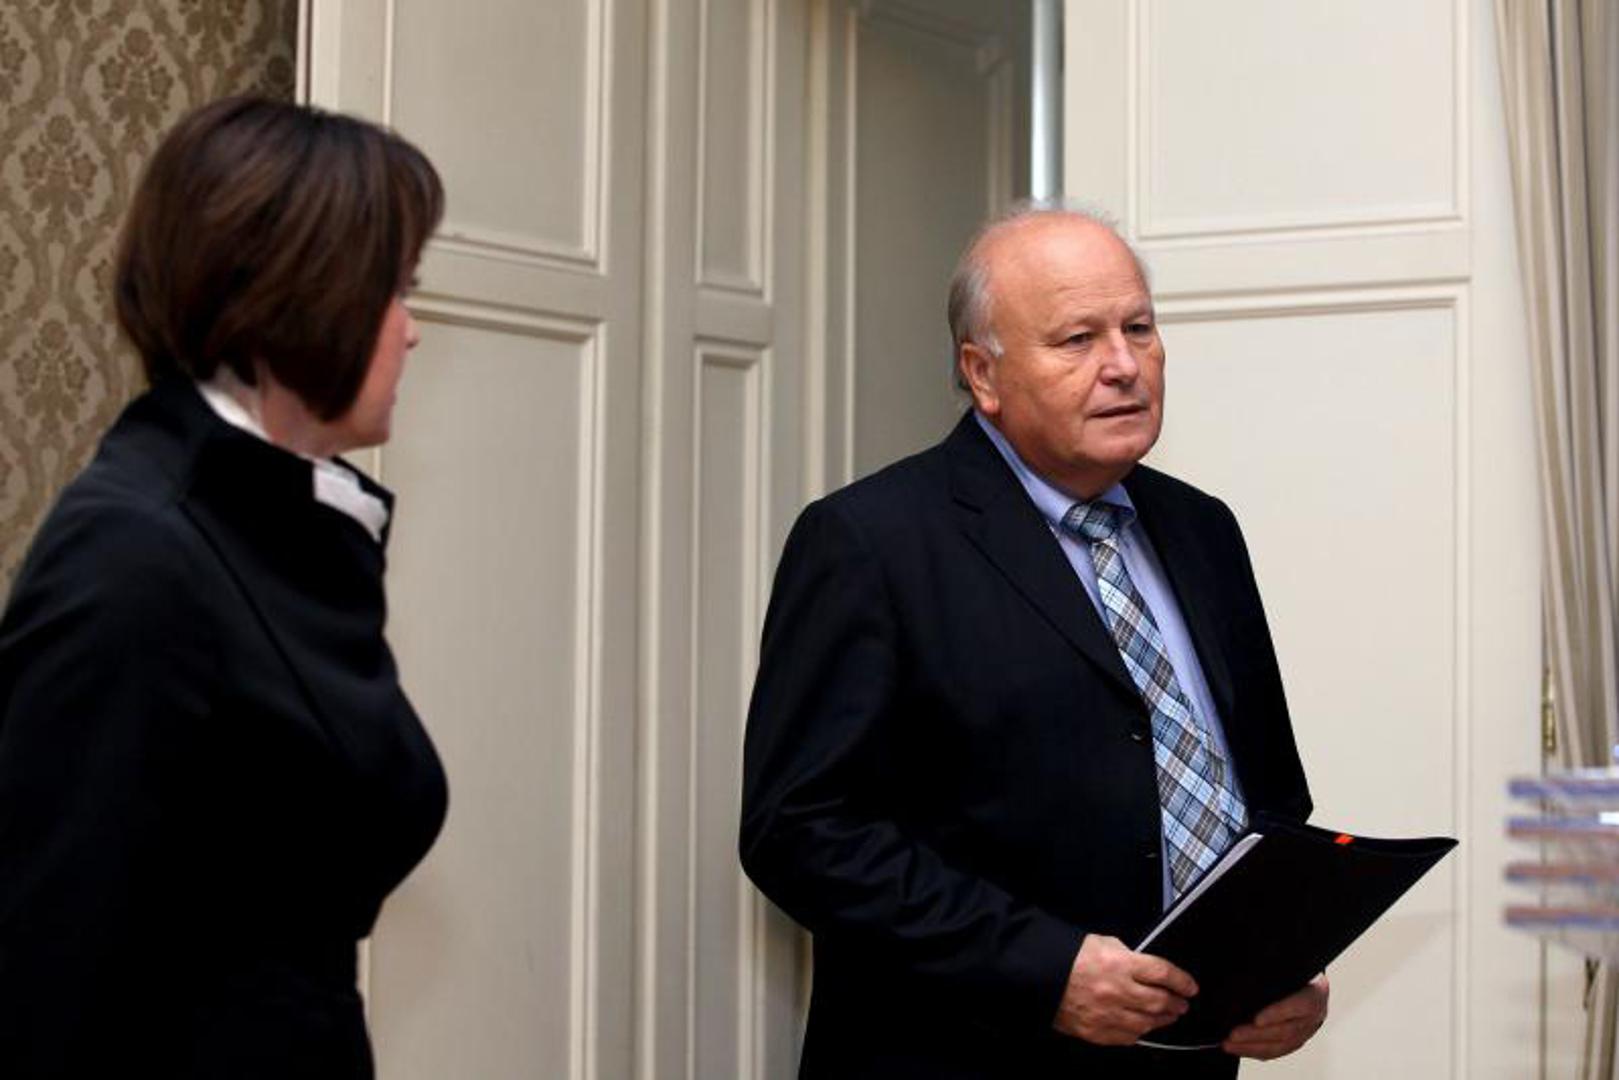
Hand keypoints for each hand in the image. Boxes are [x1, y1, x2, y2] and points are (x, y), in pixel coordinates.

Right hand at [1052, 934, 1197, 1044]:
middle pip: (1160, 1001)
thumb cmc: (1069, 956)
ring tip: (1168, 1016)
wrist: (1038, 976)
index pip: (1163, 973)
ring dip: (1162, 1020)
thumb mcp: (1101, 943)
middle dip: (1176, 1003)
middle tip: (1182, 1003)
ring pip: (1148, 1023)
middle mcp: (1118, 991)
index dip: (1182, 980)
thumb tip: (1144, 967)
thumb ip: (1127, 954)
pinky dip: (1140, 1032)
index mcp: (1120, 964)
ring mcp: (1108, 1015)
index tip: (1190, 986)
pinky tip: (1143, 1027)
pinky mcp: (1097, 1032)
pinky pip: (1128, 1037)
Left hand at [1221, 972, 1329, 1059]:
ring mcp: (1307, 1031)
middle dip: (1257, 1035)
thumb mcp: (1288, 963)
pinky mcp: (1296, 1041)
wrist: (1308, 978)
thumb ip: (1272, 968)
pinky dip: (1256, 1051)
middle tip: (1233, 1034)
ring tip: (1229, 1045)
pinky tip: (1238, 1048)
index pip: (1301, 1005)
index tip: (1257, 1020)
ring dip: (1252, 1047)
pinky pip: (1277, 1050)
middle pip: (1287, 1030)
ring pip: (1281, 1045)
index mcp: (1316, 992)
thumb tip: (1244, 973)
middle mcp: (1315, 1015)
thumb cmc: (1293, 967)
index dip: (1278, 1014)